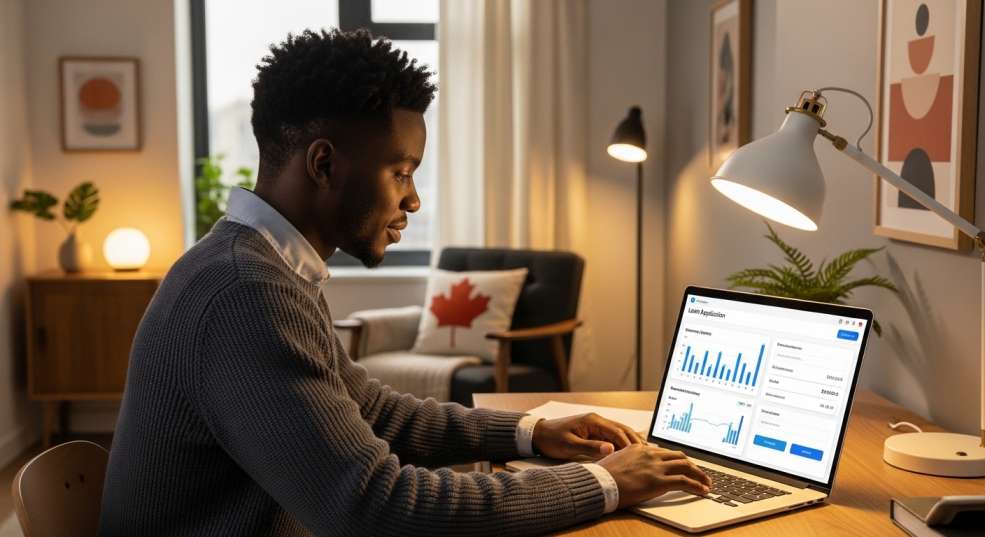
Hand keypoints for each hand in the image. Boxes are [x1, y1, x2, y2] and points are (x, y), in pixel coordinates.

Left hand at [531, 413, 644, 460]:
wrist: (538, 435)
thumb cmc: (552, 439)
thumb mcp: (570, 445)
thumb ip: (591, 447)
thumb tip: (611, 449)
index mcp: (593, 421)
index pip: (617, 432)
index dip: (630, 444)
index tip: (640, 455)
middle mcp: (597, 420)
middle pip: (622, 429)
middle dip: (635, 441)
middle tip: (649, 453)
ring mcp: (596, 425)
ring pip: (619, 432)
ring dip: (631, 441)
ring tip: (644, 452)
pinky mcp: (593, 430)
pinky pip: (612, 435)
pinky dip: (623, 442)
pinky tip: (630, 450)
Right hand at [597, 444, 711, 508]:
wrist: (599, 483)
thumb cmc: (603, 476)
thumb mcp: (616, 461)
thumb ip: (629, 461)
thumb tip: (634, 467)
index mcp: (640, 448)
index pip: (665, 451)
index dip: (678, 459)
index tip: (685, 465)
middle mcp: (650, 454)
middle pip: (679, 456)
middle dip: (693, 465)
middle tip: (700, 474)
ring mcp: (655, 467)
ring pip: (686, 466)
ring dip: (700, 475)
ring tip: (706, 483)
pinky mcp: (659, 481)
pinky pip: (685, 481)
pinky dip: (697, 486)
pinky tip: (703, 490)